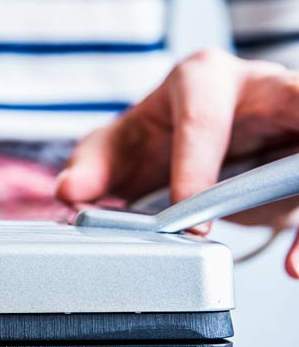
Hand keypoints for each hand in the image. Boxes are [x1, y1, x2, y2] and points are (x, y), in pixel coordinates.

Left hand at [57, 49, 298, 277]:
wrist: (193, 138)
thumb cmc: (159, 133)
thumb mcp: (120, 144)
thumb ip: (93, 165)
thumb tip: (70, 190)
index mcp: (204, 80)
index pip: (203, 120)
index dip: (194, 169)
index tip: (188, 218)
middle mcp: (258, 89)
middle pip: (292, 98)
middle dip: (294, 128)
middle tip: (276, 185)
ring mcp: (289, 121)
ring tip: (295, 258)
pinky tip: (294, 266)